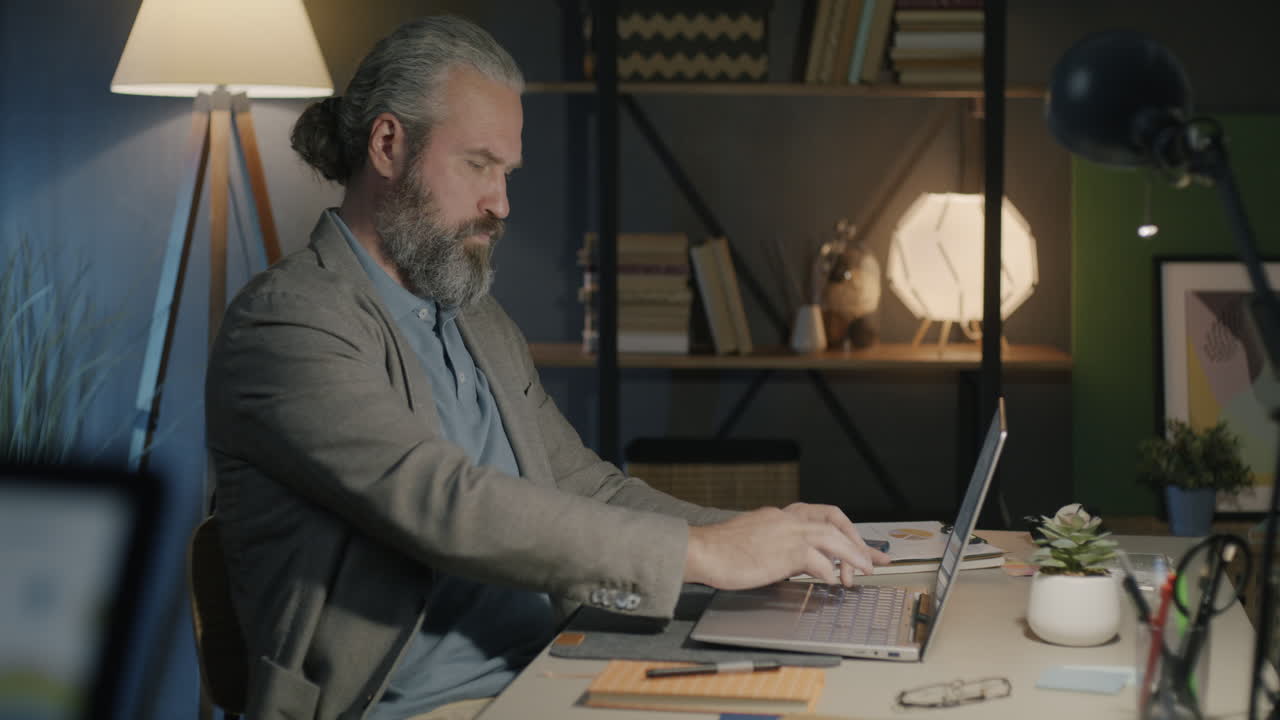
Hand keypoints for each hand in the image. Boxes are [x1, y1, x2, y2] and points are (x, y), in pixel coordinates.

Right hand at [683, 503, 891, 589]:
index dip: (846, 530)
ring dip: (852, 556)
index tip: (859, 546)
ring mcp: (787, 533)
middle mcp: (787, 519)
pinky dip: (829, 571)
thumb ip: (779, 546)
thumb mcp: (756, 541)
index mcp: (780, 516)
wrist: (702, 551)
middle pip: (835, 522)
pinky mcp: (784, 551)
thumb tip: (800, 562)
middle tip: (874, 561)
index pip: (823, 516)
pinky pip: (817, 560)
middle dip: (858, 542)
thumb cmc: (722, 552)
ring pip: (833, 538)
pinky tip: (831, 582)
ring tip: (862, 573)